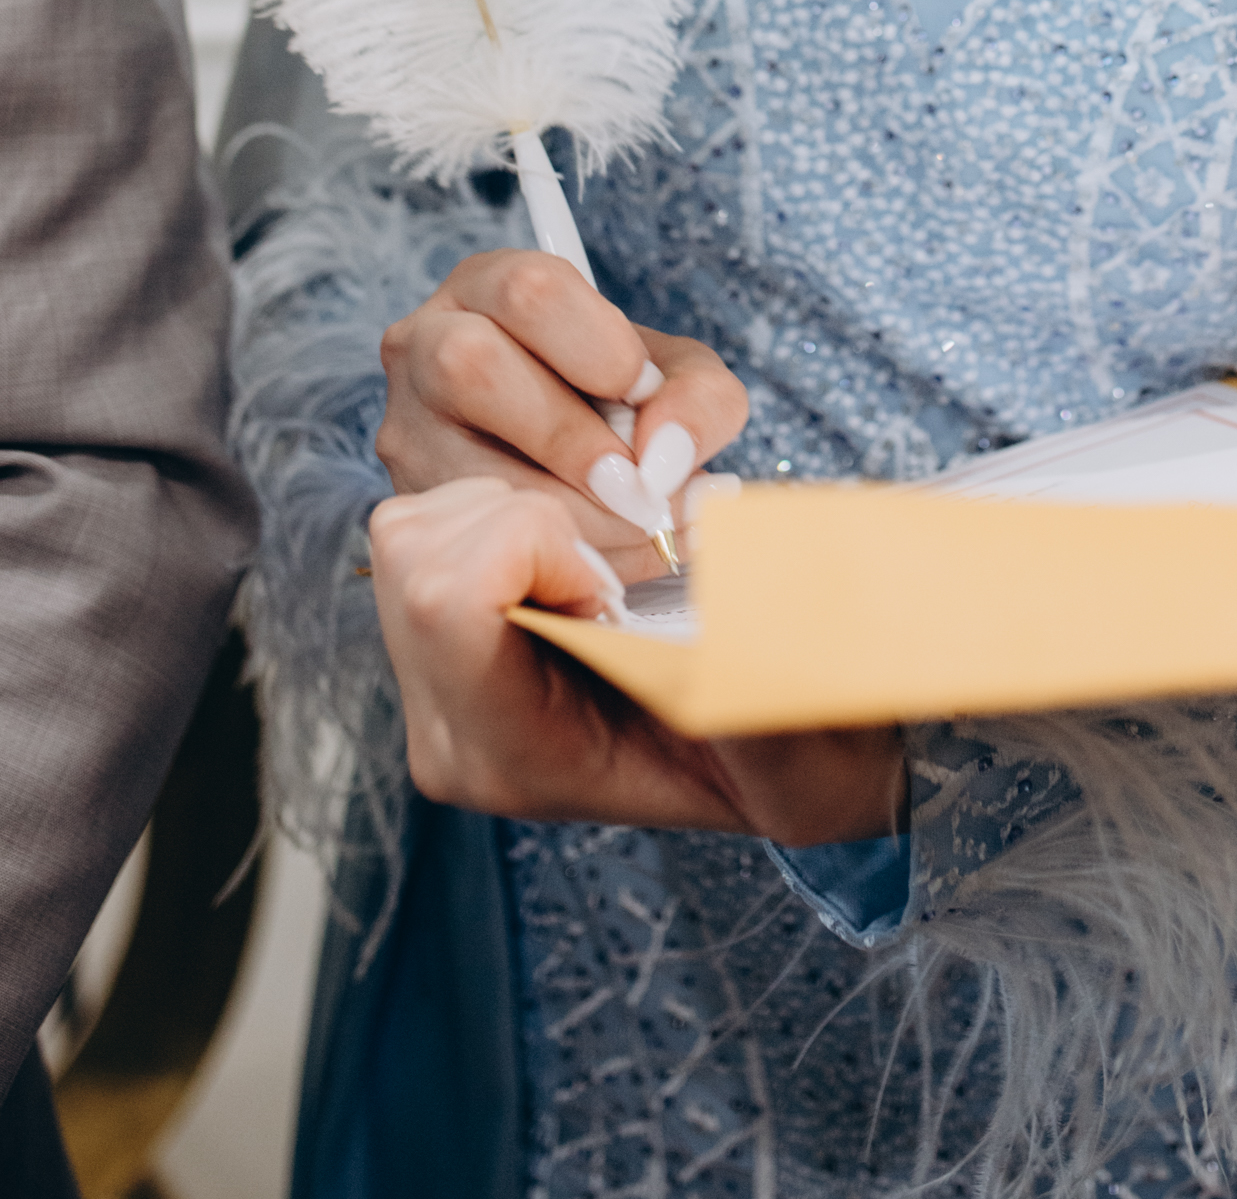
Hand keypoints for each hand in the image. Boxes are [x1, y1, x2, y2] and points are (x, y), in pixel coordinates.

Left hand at [371, 478, 908, 844]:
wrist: (797, 758)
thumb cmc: (798, 743)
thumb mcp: (796, 730)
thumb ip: (750, 672)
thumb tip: (719, 598)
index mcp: (515, 757)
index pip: (450, 600)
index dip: (542, 544)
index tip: (619, 582)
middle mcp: (451, 735)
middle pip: (413, 552)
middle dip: (521, 516)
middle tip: (609, 564)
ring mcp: (433, 692)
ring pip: (408, 529)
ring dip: (509, 509)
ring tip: (593, 564)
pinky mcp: (435, 643)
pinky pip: (425, 529)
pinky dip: (498, 511)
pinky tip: (569, 561)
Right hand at [378, 249, 746, 585]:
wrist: (584, 471)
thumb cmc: (625, 404)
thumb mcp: (680, 380)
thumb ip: (698, 400)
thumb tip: (664, 459)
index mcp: (490, 285)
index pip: (531, 290)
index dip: (598, 346)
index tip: (644, 393)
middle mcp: (425, 343)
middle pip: (471, 363)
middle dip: (569, 436)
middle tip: (638, 485)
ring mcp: (405, 425)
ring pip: (461, 462)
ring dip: (569, 513)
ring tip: (636, 528)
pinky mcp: (409, 501)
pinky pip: (468, 533)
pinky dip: (551, 556)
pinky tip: (601, 558)